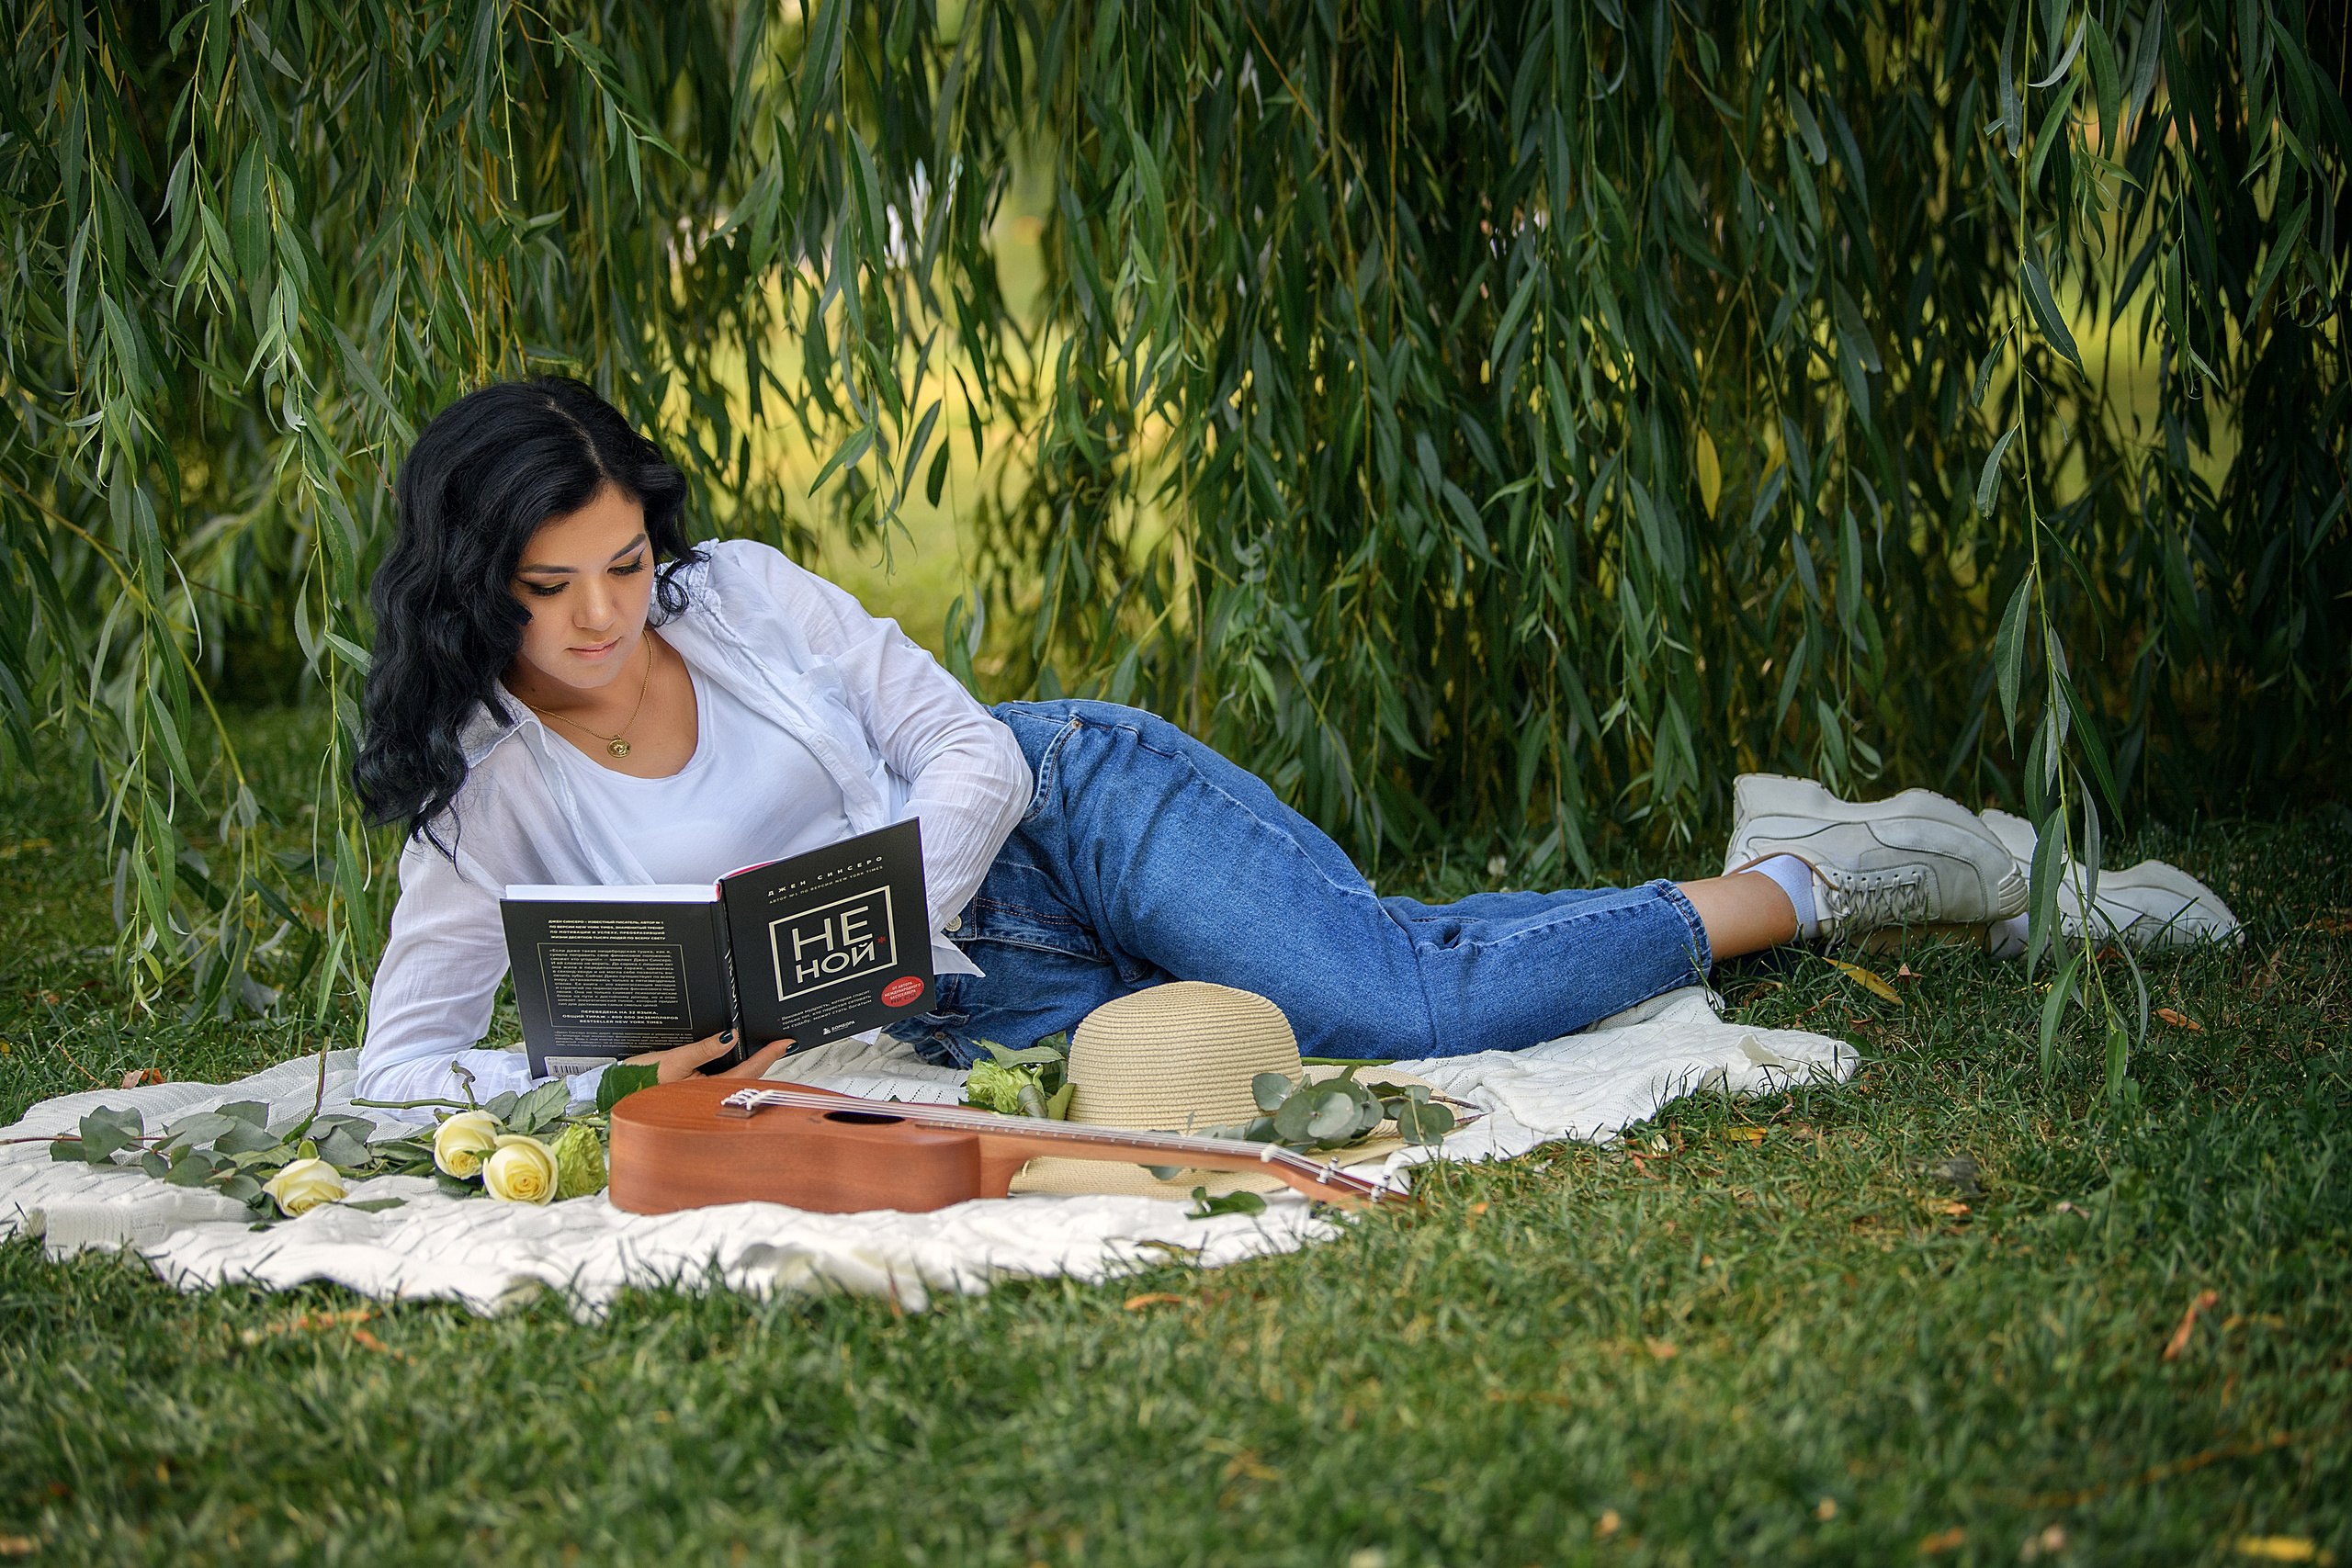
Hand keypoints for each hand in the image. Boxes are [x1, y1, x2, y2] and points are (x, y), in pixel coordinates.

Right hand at [624, 1029, 795, 1083]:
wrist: (614, 1095)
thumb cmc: (638, 1081)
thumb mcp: (673, 1060)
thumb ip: (704, 1050)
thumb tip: (731, 1036)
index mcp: (706, 1092)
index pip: (747, 1072)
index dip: (768, 1056)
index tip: (785, 1043)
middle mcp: (708, 1097)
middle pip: (746, 1078)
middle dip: (765, 1061)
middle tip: (782, 1043)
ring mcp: (702, 1097)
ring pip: (735, 1080)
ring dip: (751, 1065)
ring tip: (765, 1048)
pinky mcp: (694, 1094)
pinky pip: (721, 1081)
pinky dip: (734, 1069)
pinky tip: (737, 1058)